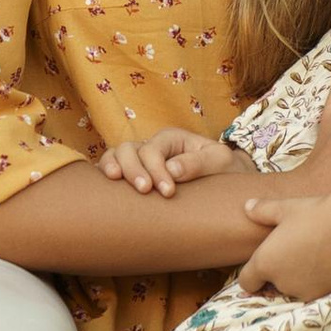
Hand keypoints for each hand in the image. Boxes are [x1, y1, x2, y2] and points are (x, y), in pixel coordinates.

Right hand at [97, 129, 240, 195]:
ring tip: (117, 184)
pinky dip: (104, 176)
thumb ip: (198, 162)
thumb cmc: (224, 169)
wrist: (226, 180)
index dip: (156, 169)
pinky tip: (107, 188)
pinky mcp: (135, 176)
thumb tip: (172, 171)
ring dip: (113, 168)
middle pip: (128, 149)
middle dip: (133, 169)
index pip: (153, 149)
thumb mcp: (220, 161)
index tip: (167, 191)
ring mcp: (140, 160)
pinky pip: (112, 170)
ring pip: (115, 155)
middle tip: (144, 191)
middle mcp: (152, 146)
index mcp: (171, 138)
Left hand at [237, 164, 330, 303]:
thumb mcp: (285, 208)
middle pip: (275, 285)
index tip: (265, 262)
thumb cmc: (317, 212)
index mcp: (265, 263)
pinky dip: (324, 280)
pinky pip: (321, 289)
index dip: (253, 274)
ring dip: (303, 278)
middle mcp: (283, 283)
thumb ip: (262, 211)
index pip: (247, 282)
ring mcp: (308, 291)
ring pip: (299, 289)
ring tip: (317, 254)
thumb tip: (247, 206)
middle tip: (296, 249)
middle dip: (282, 273)